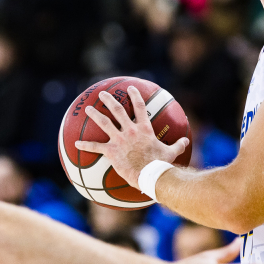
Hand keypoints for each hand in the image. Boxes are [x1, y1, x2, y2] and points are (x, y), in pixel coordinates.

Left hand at [75, 86, 189, 188]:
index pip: (139, 106)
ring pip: (104, 123)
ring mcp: (119, 140)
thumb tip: (187, 141)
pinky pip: (95, 147)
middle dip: (108, 99)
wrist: (150, 175)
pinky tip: (76, 144)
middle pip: (117, 110)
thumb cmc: (161, 165)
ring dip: (94, 114)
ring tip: (87, 108)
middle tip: (102, 94)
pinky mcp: (111, 151)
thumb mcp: (172, 153)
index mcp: (144, 128)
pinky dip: (85, 145)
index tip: (129, 88)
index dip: (134, 95)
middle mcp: (130, 130)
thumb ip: (178, 145)